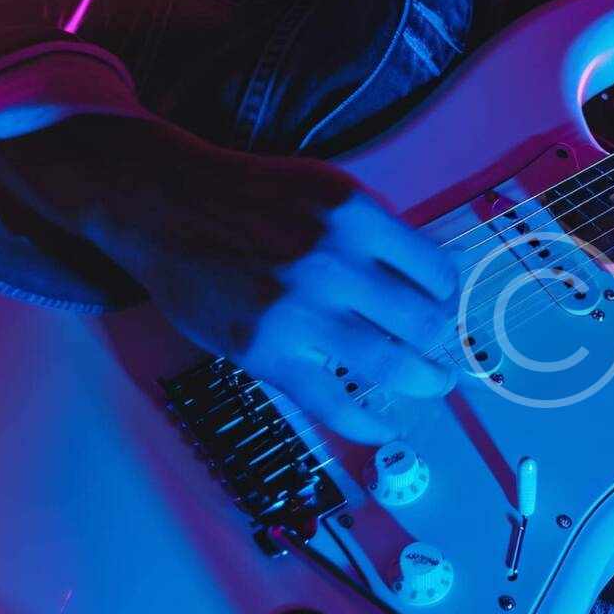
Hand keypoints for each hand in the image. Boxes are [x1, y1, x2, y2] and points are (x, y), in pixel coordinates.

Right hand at [0, 116, 459, 442]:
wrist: (165, 205)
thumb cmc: (250, 198)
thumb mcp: (325, 187)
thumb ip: (377, 232)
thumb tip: (432, 283)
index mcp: (355, 214)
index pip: (436, 271)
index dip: (448, 298)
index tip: (443, 309)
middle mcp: (332, 260)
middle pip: (423, 322)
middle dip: (441, 344)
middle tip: (442, 353)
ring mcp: (298, 309)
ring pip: (390, 364)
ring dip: (424, 382)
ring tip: (432, 385)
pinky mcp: (266, 350)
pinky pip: (332, 401)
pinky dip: (367, 422)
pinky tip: (383, 426)